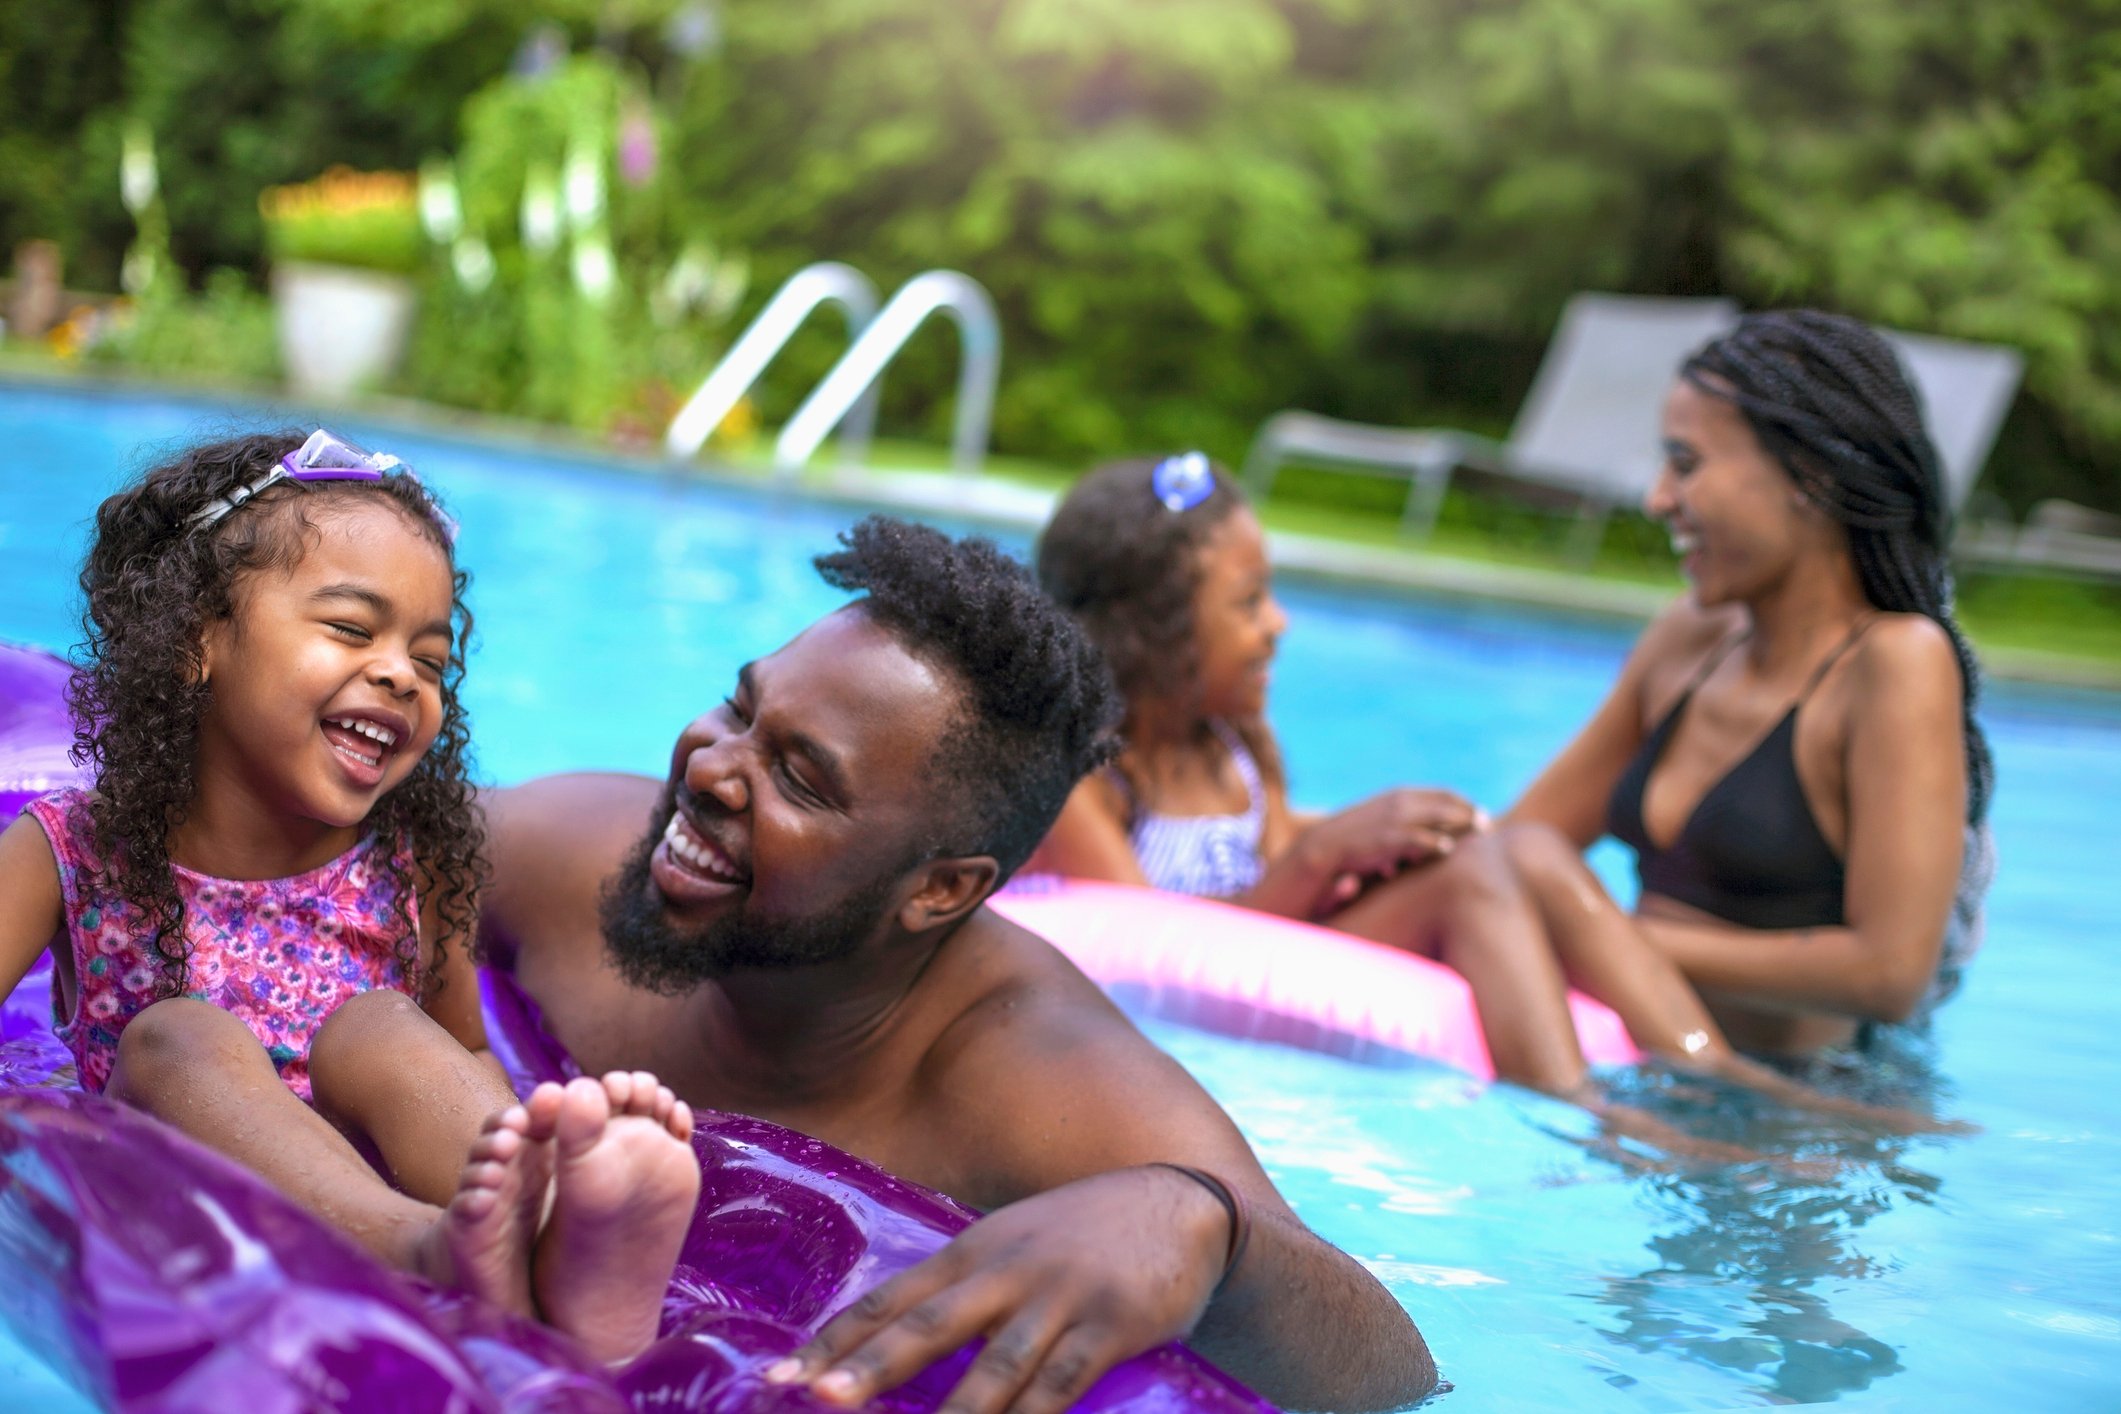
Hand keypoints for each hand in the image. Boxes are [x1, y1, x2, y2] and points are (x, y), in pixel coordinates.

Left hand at [764, 1166, 1229, 1413]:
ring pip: (992, 1368)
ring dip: (947, 1413)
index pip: (889, 1299)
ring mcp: (1060, 1299)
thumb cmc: (1084, 1233)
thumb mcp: (1013, 1244)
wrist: (1182, 1206)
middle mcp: (1007, 1270)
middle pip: (926, 1327)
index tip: (779, 1378)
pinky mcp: (1110, 1327)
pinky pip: (1061, 1386)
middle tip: (816, 1399)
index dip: (834, 1340)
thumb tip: (891, 1338)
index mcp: (974, 1250)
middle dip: (869, 1368)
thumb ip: (961, 1288)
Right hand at [1285, 788, 1488, 913]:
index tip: (1482, 815)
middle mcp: (1400, 802)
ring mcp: (1394, 819)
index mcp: (1400, 796)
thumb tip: (1435, 839)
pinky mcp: (1387, 838)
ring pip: (1439, 817)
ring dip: (1462, 824)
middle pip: (1448, 803)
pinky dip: (1435, 842)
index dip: (1466, 804)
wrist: (1323, 848)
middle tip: (1489, 826)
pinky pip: (1419, 838)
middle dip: (1471, 813)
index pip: (1444, 794)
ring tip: (1479, 834)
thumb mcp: (1382, 824)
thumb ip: (1408, 824)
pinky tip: (1447, 849)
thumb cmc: (1356, 841)